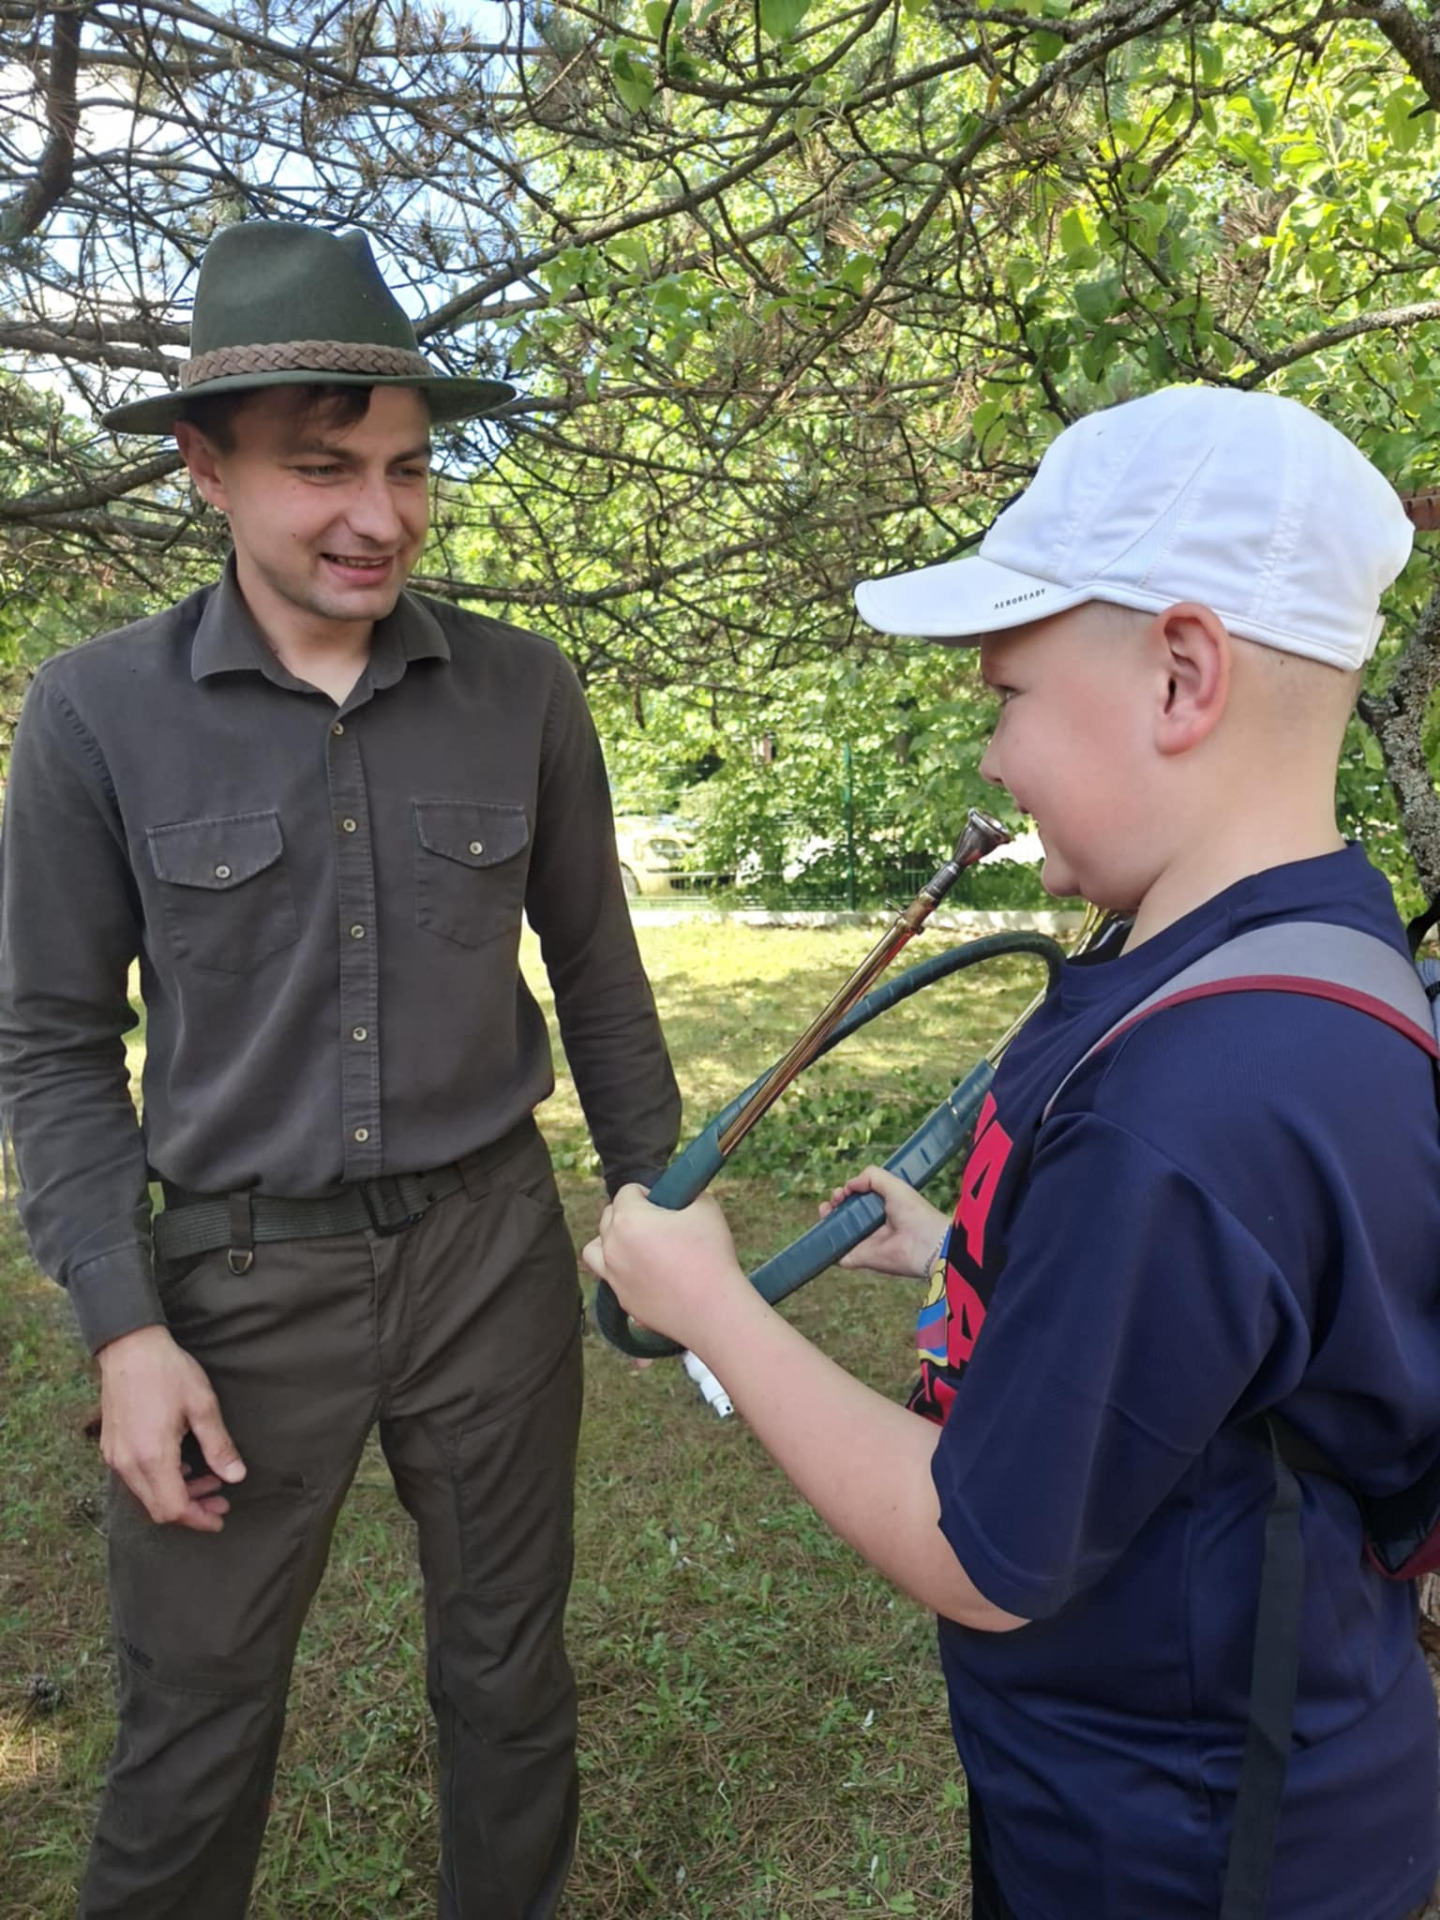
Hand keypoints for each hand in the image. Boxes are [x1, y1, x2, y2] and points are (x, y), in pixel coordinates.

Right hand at [97, 1324, 246, 1530]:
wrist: (129, 1347)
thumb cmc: (168, 1372)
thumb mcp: (202, 1405)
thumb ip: (219, 1446)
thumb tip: (236, 1476)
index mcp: (153, 1456)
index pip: (173, 1508)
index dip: (199, 1519)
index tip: (220, 1516)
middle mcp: (128, 1463)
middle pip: (158, 1508)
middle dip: (192, 1510)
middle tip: (221, 1498)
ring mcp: (115, 1456)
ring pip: (146, 1495)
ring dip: (177, 1494)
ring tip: (208, 1480)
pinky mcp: (110, 1448)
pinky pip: (136, 1479)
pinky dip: (160, 1481)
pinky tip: (182, 1466)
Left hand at [582, 1185, 743, 1351]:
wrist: (713, 1310)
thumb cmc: (710, 1255)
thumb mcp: (706, 1207)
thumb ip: (687, 1192)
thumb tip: (680, 1194)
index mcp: (628, 1219)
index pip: (627, 1192)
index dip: (648, 1192)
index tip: (666, 1204)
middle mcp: (612, 1246)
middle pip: (608, 1217)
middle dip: (629, 1213)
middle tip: (658, 1223)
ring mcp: (613, 1276)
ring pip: (594, 1249)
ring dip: (609, 1241)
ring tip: (635, 1245)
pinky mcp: (622, 1301)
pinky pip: (611, 1278)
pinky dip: (622, 1271)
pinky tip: (646, 1273)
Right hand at [818, 1164, 948, 1278]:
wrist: (925, 1243)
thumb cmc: (915, 1213)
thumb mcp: (894, 1184)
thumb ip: (871, 1176)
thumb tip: (848, 1184)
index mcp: (880, 1207)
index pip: (856, 1199)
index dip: (846, 1192)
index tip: (844, 1190)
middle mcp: (870, 1225)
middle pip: (843, 1214)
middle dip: (833, 1204)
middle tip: (835, 1200)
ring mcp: (863, 1242)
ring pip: (837, 1232)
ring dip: (826, 1221)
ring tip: (826, 1210)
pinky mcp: (858, 1258)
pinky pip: (837, 1255)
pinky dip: (827, 1248)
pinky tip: (822, 1234)